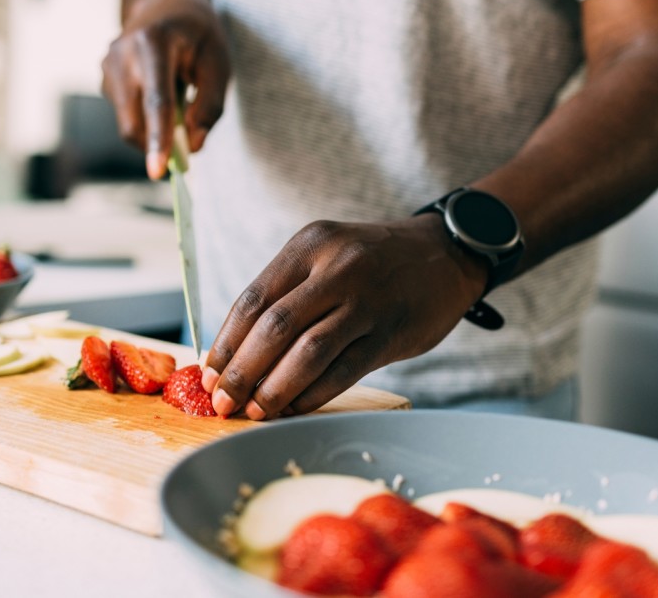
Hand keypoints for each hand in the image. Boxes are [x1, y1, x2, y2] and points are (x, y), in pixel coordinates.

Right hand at [101, 0, 229, 178]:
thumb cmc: (198, 33)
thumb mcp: (218, 63)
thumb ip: (210, 106)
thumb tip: (194, 146)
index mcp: (153, 42)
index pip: (156, 101)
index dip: (158, 139)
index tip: (158, 172)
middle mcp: (121, 53)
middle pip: (133, 121)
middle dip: (156, 145)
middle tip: (186, 152)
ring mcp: (107, 65)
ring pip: (128, 122)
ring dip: (154, 128)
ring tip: (178, 96)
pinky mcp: (104, 77)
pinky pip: (126, 114)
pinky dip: (146, 118)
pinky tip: (161, 91)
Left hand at [202, 215, 488, 418]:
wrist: (448, 253)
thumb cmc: (374, 263)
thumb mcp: (328, 255)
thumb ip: (289, 294)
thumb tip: (236, 354)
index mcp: (310, 245)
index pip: (253, 299)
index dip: (226, 344)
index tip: (209, 377)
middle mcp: (337, 267)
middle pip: (274, 327)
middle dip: (242, 372)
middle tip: (224, 403)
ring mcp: (368, 299)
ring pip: (308, 352)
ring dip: (275, 389)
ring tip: (256, 412)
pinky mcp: (392, 331)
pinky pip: (344, 370)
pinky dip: (313, 394)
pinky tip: (295, 408)